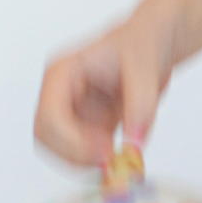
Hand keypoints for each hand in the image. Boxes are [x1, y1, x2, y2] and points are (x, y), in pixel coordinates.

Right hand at [33, 7, 174, 167]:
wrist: (155, 41)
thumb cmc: (142, 41)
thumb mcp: (146, 67)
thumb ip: (141, 105)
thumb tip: (134, 142)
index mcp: (63, 71)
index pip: (50, 114)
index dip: (71, 140)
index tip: (103, 151)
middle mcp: (61, 93)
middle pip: (46, 136)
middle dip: (75, 154)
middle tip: (111, 160)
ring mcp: (73, 111)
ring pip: (61, 150)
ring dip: (87, 161)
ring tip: (121, 156)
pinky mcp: (90, 126)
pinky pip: (84, 153)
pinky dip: (101, 161)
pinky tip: (124, 155)